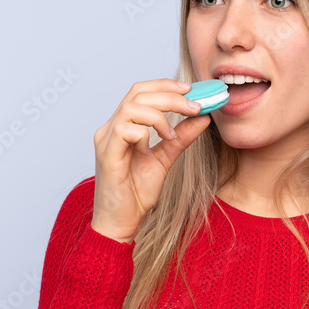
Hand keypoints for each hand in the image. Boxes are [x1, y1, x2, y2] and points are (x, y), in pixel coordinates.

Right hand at [91, 78, 209, 242]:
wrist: (122, 222)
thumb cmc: (136, 194)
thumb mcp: (165, 159)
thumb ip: (180, 138)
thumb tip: (202, 118)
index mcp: (122, 126)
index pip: (141, 92)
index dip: (165, 85)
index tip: (191, 89)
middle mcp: (110, 128)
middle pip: (138, 93)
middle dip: (170, 95)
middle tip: (195, 105)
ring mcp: (106, 140)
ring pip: (131, 107)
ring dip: (159, 116)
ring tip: (171, 135)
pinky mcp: (106, 155)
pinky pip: (124, 129)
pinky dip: (144, 134)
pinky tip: (149, 149)